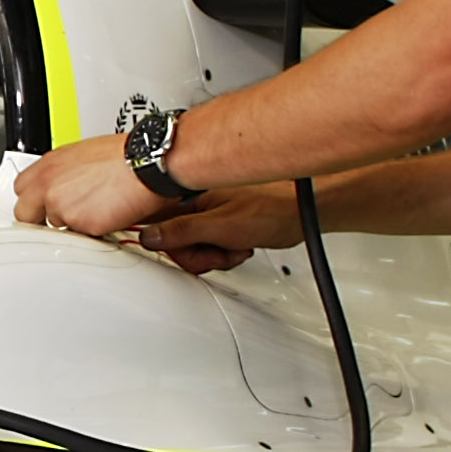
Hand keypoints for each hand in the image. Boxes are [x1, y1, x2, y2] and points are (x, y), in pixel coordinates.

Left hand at [13, 132, 167, 237]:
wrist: (146, 164)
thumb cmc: (126, 157)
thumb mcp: (85, 156)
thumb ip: (65, 174)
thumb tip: (65, 186)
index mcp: (49, 164)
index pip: (21, 190)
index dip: (34, 201)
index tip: (41, 206)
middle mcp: (48, 184)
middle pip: (25, 214)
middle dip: (40, 220)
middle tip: (62, 218)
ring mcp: (60, 206)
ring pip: (54, 228)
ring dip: (70, 226)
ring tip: (95, 212)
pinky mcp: (77, 224)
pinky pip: (78, 238)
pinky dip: (90, 233)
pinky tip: (106, 218)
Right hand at [137, 184, 306, 275]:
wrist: (302, 212)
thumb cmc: (271, 208)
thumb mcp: (222, 226)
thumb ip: (182, 232)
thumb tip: (148, 237)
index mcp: (187, 195)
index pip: (155, 224)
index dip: (165, 243)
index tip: (171, 251)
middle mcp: (193, 203)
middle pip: (172, 243)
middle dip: (198, 255)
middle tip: (218, 251)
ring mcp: (205, 214)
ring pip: (191, 249)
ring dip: (214, 256)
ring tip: (234, 246)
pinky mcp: (217, 225)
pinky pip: (206, 248)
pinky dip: (223, 254)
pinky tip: (238, 246)